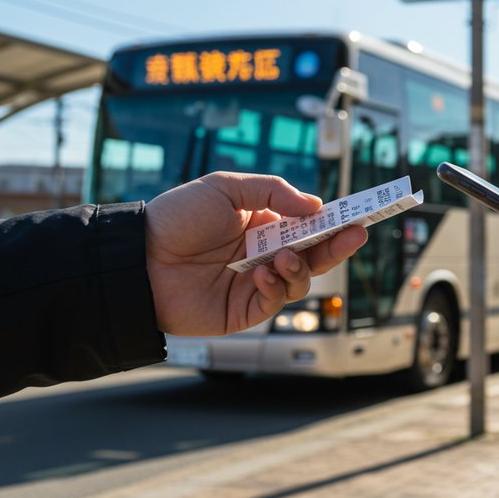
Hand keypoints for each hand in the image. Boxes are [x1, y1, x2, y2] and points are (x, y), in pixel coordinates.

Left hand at [143, 172, 367, 335]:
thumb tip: (316, 206)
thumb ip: (274, 192)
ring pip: (300, 279)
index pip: (308, 223)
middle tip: (356, 234)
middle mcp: (262, 253)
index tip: (359, 215)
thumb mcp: (226, 188)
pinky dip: (277, 287)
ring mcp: (255, 282)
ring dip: (302, 267)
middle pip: (314, 252)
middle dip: (337, 245)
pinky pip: (276, 301)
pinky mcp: (244, 309)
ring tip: (286, 256)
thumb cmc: (177, 218)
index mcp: (261, 223)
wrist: (139, 259)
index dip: (334, 220)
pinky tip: (264, 274)